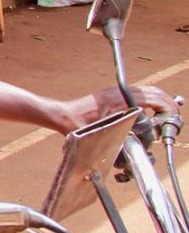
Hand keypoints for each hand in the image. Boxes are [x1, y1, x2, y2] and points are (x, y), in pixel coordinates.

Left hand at [54, 85, 178, 132]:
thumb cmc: (76, 124)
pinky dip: (150, 103)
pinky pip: (138, 95)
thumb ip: (121, 134)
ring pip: (148, 92)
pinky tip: (149, 116)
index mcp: (120, 99)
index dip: (167, 109)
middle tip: (172, 121)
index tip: (171, 121)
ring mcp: (117, 92)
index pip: (154, 98)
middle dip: (168, 106)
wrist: (62, 115)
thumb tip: (141, 140)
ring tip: (164, 119)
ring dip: (159, 104)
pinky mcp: (114, 96)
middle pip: (155, 92)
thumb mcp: (101, 131)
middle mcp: (120, 92)